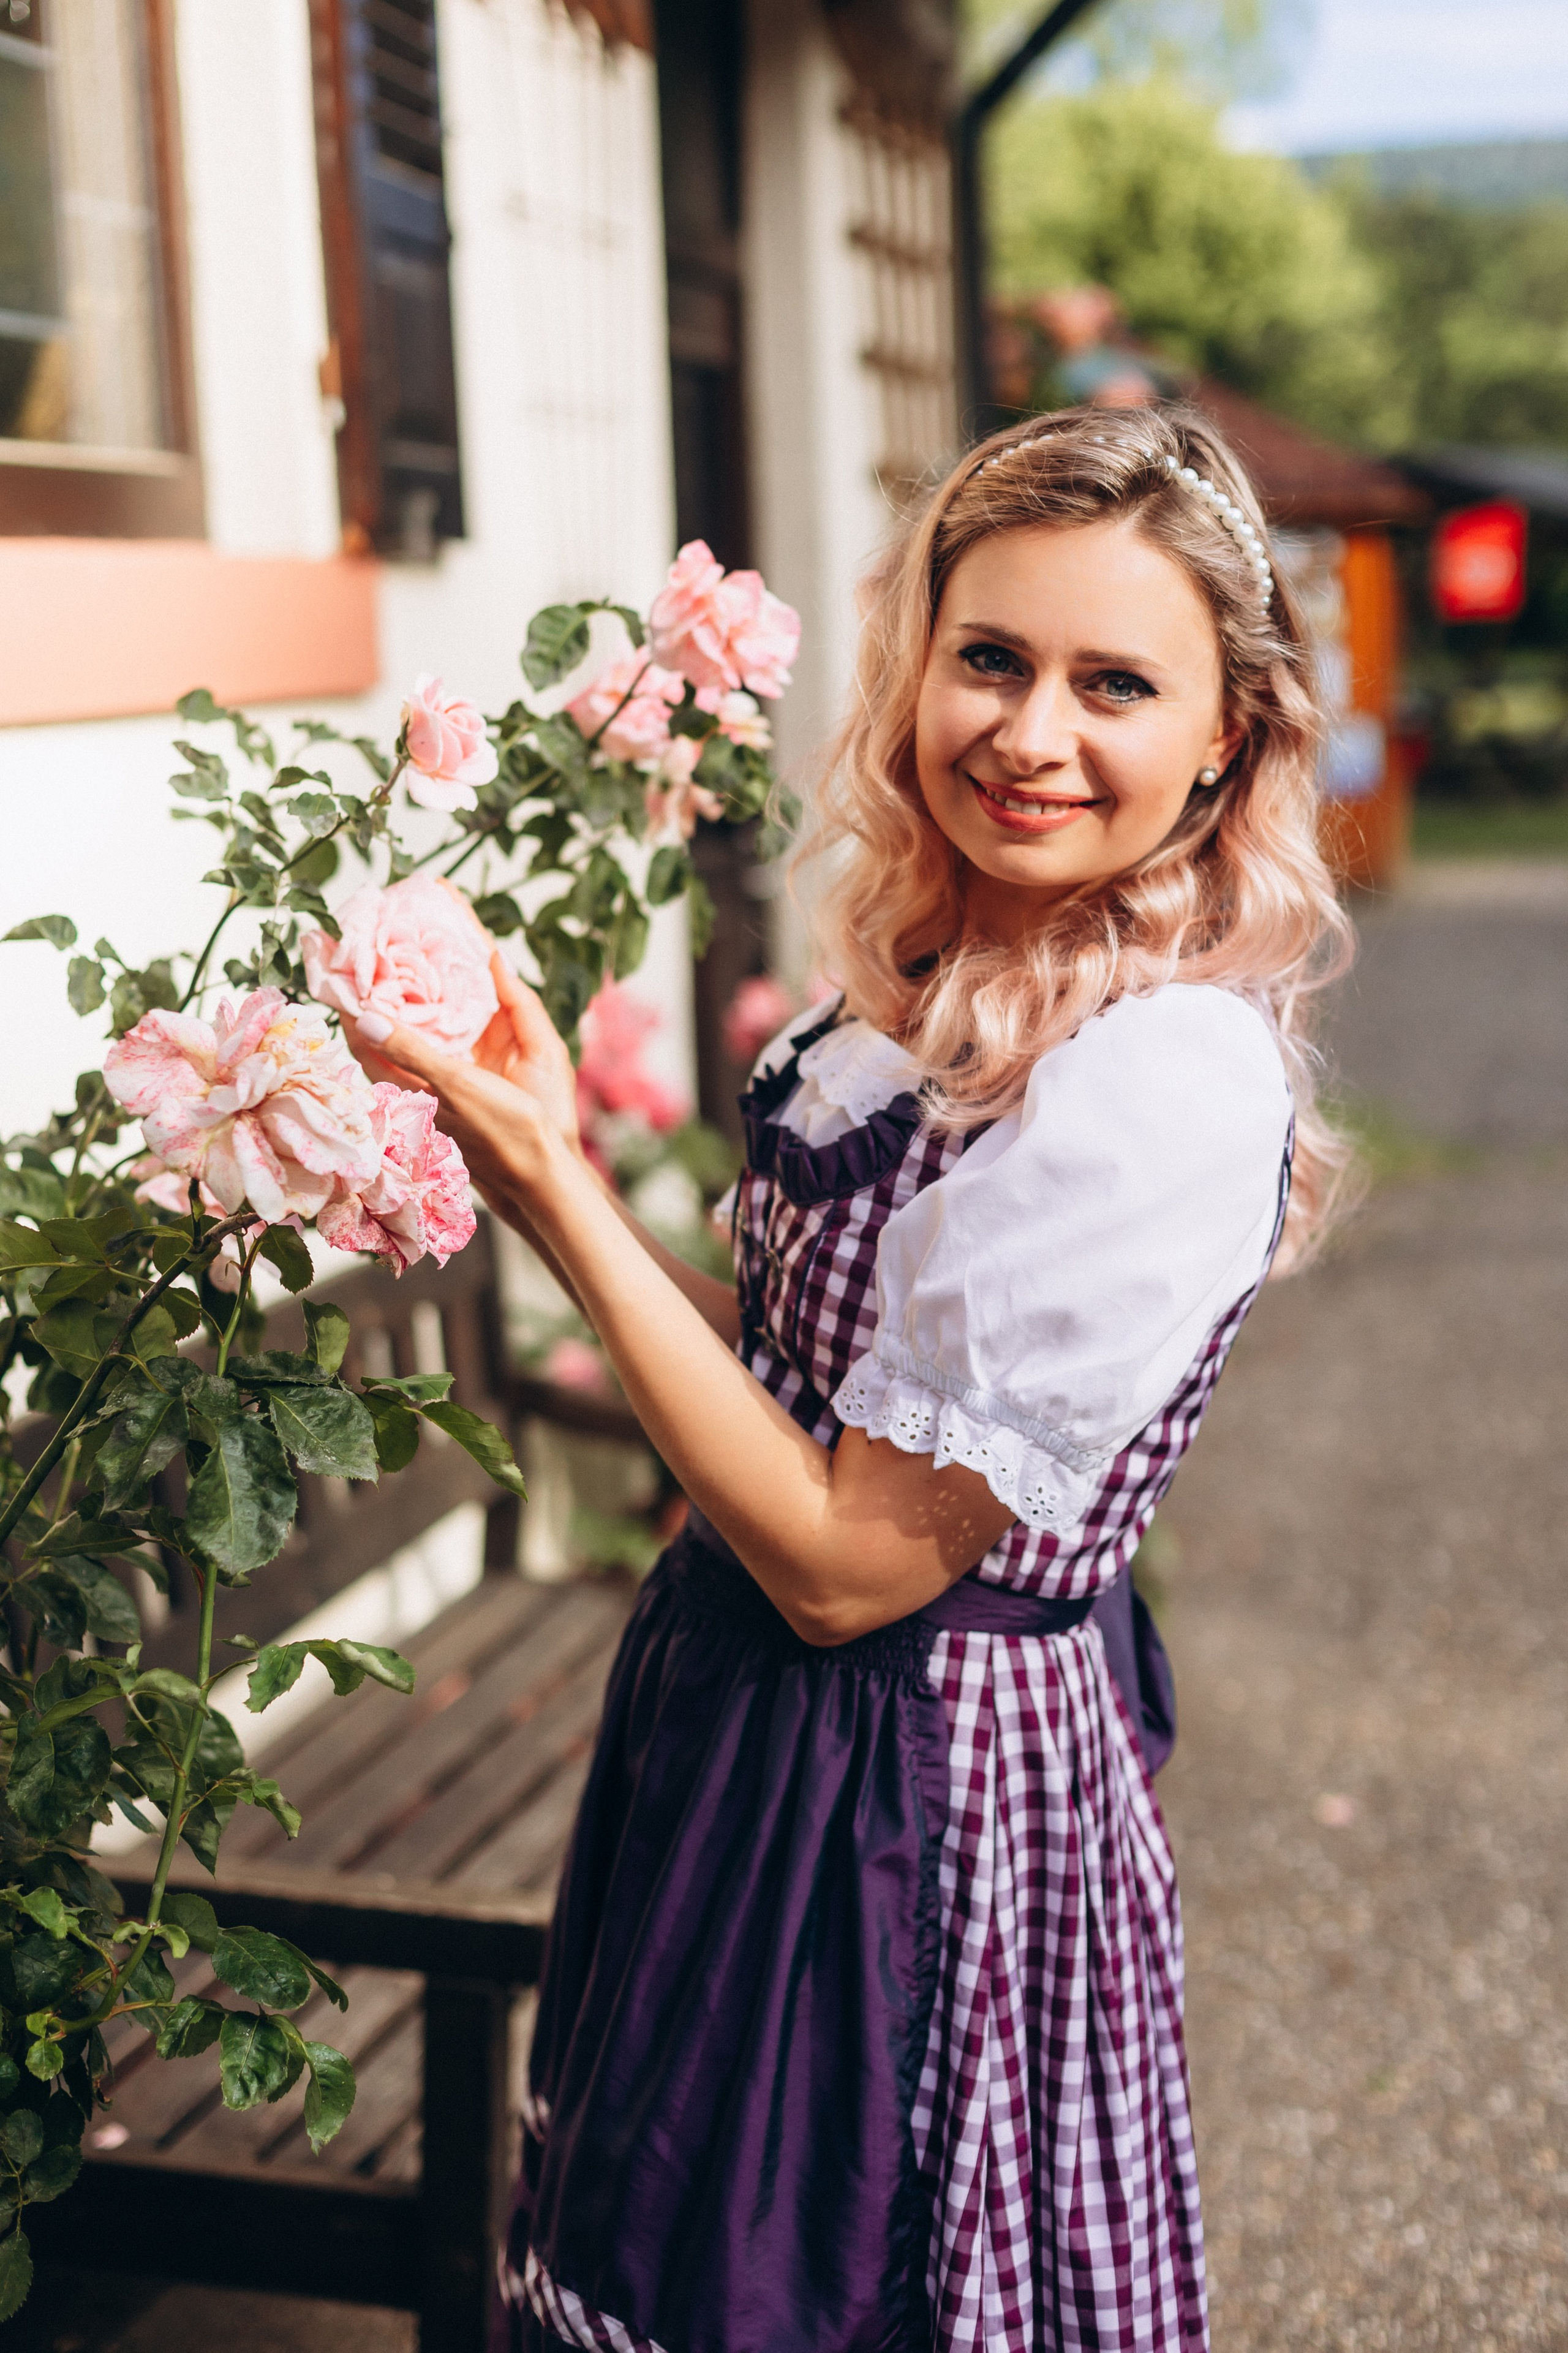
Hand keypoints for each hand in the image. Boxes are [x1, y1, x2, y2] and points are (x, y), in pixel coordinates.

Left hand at [348, 953, 583, 1224]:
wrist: (536, 1171)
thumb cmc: (500, 1127)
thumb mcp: (454, 1084)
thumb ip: (411, 1052)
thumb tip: (365, 1019)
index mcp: (408, 1090)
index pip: (364, 1047)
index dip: (351, 1014)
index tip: (342, 982)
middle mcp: (416, 1095)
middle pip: (382, 1047)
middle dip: (374, 1012)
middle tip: (371, 975)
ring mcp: (437, 1099)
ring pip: (408, 1052)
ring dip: (403, 1022)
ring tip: (402, 989)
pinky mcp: (458, 1100)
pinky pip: (433, 1058)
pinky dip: (429, 1035)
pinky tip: (439, 1024)